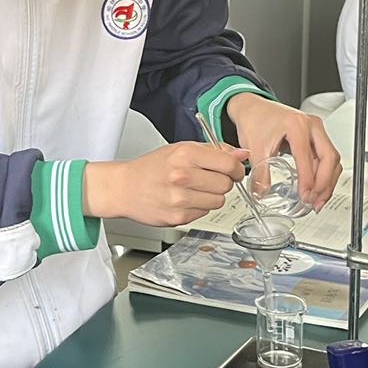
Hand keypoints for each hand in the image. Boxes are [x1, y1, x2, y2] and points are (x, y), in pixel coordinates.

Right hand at [84, 142, 246, 226]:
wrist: (124, 188)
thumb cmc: (152, 168)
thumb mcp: (181, 149)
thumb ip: (214, 151)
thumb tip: (242, 155)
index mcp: (185, 154)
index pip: (229, 164)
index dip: (236, 169)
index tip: (233, 171)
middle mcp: (182, 176)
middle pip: (226, 185)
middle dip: (222, 182)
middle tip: (208, 179)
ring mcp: (179, 199)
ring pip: (218, 201)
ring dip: (211, 196)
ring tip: (195, 190)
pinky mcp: (178, 217)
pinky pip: (204, 213)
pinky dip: (198, 208)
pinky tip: (184, 200)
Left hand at [225, 93, 340, 208]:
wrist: (253, 109)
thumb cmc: (255, 120)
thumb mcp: (254, 148)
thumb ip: (260, 173)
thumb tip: (262, 194)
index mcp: (296, 125)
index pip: (308, 156)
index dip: (308, 179)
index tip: (305, 195)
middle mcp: (311, 126)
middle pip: (329, 157)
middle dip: (324, 183)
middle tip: (314, 201)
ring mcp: (316, 131)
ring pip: (332, 159)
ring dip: (327, 182)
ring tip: (317, 201)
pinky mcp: (316, 137)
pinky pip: (327, 159)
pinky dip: (324, 176)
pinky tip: (317, 190)